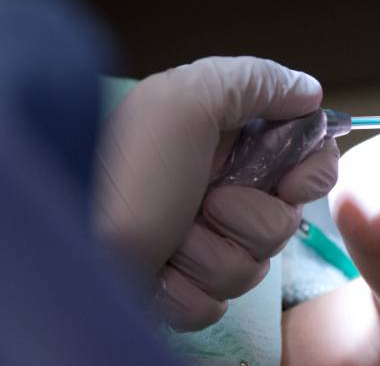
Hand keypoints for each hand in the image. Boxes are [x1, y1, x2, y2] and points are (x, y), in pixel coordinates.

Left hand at [93, 56, 338, 330]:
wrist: (62, 233)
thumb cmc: (125, 165)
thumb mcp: (187, 100)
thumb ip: (256, 82)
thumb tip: (312, 92)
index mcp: (228, 141)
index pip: (307, 156)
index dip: (310, 173)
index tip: (289, 183)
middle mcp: (222, 188)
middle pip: (287, 217)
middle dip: (249, 216)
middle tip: (206, 200)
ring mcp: (204, 242)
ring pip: (256, 264)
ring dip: (211, 253)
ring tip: (169, 237)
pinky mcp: (186, 290)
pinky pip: (218, 302)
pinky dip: (186, 290)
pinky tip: (157, 272)